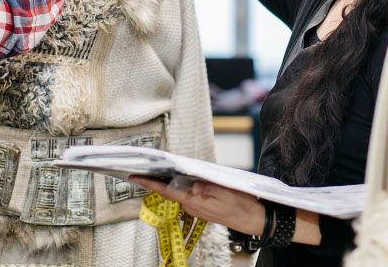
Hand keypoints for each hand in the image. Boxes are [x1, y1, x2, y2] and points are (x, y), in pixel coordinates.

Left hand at [131, 177, 265, 235]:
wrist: (253, 218)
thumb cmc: (240, 204)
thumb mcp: (222, 190)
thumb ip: (204, 187)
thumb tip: (191, 183)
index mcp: (193, 201)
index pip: (166, 190)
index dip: (149, 183)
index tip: (134, 177)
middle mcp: (192, 205)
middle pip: (170, 189)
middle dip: (158, 179)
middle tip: (146, 167)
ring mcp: (197, 207)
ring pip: (180, 191)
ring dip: (173, 181)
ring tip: (164, 168)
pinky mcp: (203, 207)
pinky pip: (189, 194)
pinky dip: (184, 185)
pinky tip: (187, 177)